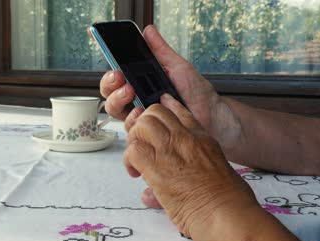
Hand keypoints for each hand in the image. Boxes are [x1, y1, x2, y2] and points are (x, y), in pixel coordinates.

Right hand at [98, 25, 221, 133]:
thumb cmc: (196, 91)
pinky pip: (129, 127)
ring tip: (131, 92)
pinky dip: (133, 118)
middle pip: (109, 93)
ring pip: (114, 110)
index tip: (111, 60)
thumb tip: (148, 31)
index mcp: (141, 82)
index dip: (108, 68)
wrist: (210, 113)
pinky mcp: (145, 131)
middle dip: (109, 84)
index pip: (116, 76)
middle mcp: (136, 99)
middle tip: (120, 77)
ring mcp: (140, 115)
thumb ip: (160, 51)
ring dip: (118, 99)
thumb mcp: (177, 66)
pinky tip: (142, 112)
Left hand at [123, 93, 256, 236]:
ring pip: (141, 126)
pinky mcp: (157, 169)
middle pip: (155, 112)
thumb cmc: (226, 199)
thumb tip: (183, 171)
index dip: (163, 111)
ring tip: (137, 159)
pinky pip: (133, 151)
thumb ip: (196, 167)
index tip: (154, 117)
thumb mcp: (219, 170)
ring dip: (134, 140)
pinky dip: (128, 161)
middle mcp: (185, 139)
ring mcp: (170, 151)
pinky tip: (135, 173)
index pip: (178, 111)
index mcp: (202, 138)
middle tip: (142, 144)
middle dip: (143, 125)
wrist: (225, 213)